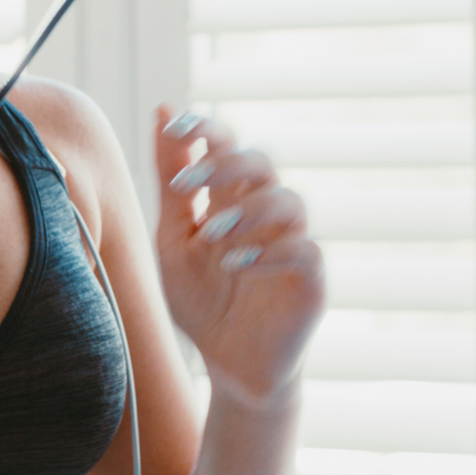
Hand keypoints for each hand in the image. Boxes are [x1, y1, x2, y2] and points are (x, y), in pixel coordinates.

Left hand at [152, 107, 323, 406]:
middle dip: (225, 164)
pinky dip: (270, 252)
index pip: (228, 145)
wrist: (227, 365)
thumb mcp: (174, 239)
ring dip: (248, 211)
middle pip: (263, 161)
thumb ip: (173, 183)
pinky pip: (305, 250)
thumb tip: (163, 109)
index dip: (207, 128)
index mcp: (231, 199)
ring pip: (290, 201)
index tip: (176, 125)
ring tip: (213, 237)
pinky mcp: (312, 281)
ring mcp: (292, 244)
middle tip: (187, 185)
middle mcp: (266, 214)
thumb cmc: (203, 300)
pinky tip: (237, 265)